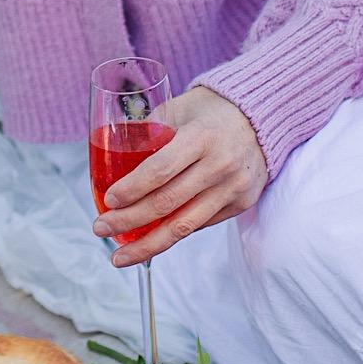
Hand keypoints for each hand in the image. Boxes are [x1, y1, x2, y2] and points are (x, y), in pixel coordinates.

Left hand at [96, 86, 266, 263]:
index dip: (132, 188)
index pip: (160, 169)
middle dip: (128, 220)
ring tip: (120, 256)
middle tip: (100, 228)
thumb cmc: (212, 110)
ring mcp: (233, 188)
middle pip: (167, 203)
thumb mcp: (179, 107)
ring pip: (184, 226)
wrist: (262, 117)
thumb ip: (149, 128)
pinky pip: (199, 225)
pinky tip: (150, 241)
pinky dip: (172, 234)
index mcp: (201, 136)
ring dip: (147, 245)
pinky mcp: (240, 204)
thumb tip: (111, 153)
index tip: (108, 200)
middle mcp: (220, 165)